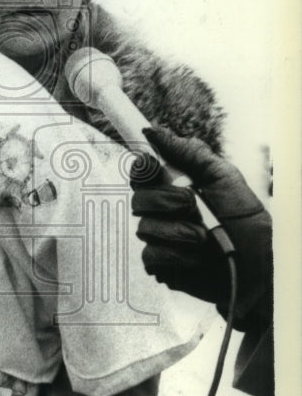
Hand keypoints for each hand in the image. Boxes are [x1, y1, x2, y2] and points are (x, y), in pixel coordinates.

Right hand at [130, 126, 271, 328]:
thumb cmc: (245, 221)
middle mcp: (164, 211)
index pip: (143, 172)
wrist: (258, 264)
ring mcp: (161, 238)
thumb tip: (154, 131)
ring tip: (203, 237)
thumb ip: (190, 153)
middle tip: (190, 203)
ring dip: (176, 231)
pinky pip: (150, 255)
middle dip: (164, 200)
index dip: (142, 168)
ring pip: (144, 227)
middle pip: (138, 198)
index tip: (152, 166)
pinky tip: (196, 257)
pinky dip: (175, 255)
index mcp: (175, 186)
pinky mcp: (161, 264)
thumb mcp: (224, 178)